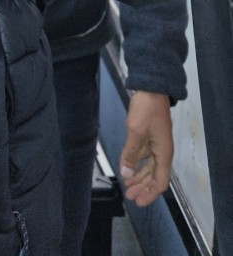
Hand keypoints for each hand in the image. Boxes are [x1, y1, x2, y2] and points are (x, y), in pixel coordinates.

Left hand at [120, 91, 172, 206]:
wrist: (151, 89)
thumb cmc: (146, 109)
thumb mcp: (136, 132)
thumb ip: (131, 154)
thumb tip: (126, 174)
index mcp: (163, 153)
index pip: (160, 182)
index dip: (150, 193)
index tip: (138, 201)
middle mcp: (162, 152)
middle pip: (154, 177)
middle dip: (142, 187)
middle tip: (129, 196)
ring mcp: (156, 145)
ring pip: (149, 167)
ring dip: (139, 177)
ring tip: (128, 186)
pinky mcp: (149, 138)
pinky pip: (144, 156)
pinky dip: (136, 164)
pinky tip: (128, 168)